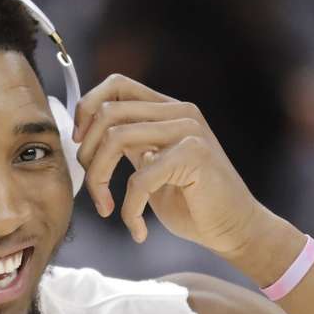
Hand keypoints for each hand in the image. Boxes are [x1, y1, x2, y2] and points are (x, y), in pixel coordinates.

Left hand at [72, 74, 268, 255]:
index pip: (116, 85)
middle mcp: (179, 112)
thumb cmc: (190, 202)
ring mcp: (188, 130)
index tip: (79, 144)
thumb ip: (128, 143)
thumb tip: (83, 135)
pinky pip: (139, 179)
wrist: (234, 228)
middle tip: (93, 189)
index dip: (86, 109)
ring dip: (99, 180)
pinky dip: (129, 210)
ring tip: (106, 207)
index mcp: (167, 109)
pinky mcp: (194, 155)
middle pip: (107, 112)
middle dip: (87, 155)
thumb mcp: (150, 164)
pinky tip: (137, 228)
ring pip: (115, 138)